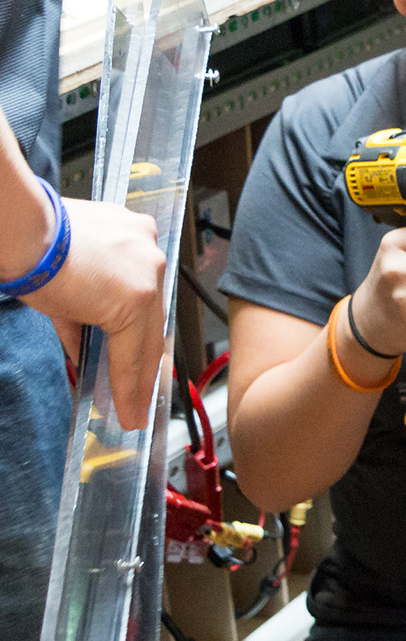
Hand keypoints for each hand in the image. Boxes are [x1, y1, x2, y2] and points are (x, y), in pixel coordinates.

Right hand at [18, 198, 166, 428]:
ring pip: (146, 340)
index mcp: (135, 238)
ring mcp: (148, 276)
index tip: (141, 359)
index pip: (144, 297)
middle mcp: (150, 254)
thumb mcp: (65, 278)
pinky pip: (132, 351)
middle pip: (152, 321)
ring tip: (133, 410)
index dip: (141, 333)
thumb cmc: (30, 246)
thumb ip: (84, 312)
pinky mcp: (136, 299)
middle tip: (142, 393)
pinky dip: (127, 381)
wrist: (19, 230)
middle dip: (145, 362)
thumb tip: (88, 350)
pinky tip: (126, 405)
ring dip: (137, 380)